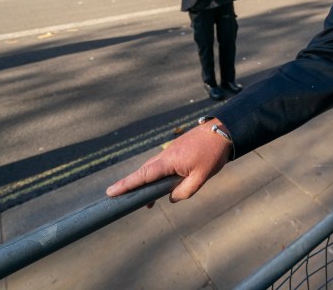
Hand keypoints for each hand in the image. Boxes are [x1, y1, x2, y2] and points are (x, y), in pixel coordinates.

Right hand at [106, 120, 230, 201]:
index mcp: (169, 161)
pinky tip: (164, 186)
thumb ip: (185, 191)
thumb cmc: (212, 154)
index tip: (110, 192)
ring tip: (148, 201)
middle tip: (120, 198)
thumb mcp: (201, 177)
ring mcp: (171, 152)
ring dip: (147, 182)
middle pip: (144, 172)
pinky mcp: (177, 150)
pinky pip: (162, 165)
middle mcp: (166, 155)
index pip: (143, 176)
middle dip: (132, 185)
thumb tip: (172, 198)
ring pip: (153, 168)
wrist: (222, 131)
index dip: (126, 184)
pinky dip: (158, 175)